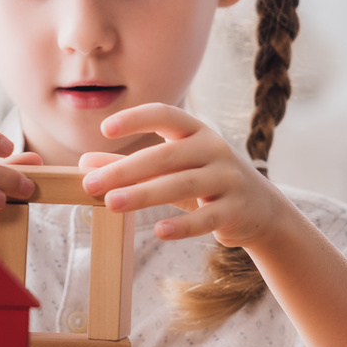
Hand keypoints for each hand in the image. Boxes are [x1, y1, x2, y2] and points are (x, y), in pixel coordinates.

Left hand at [79, 103, 293, 246]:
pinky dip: (183, 226)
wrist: (261, 209)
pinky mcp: (235, 209)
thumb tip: (86, 164)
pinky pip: (207, 217)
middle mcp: (214, 149)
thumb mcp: (171, 170)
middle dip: (126, 169)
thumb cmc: (205, 182)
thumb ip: (131, 165)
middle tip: (92, 184)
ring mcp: (228, 179)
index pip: (166, 114)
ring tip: (112, 204)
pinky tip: (159, 231)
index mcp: (197, 132)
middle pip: (166, 155)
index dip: (137, 118)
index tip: (105, 130)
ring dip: (144, 194)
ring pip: (183, 184)